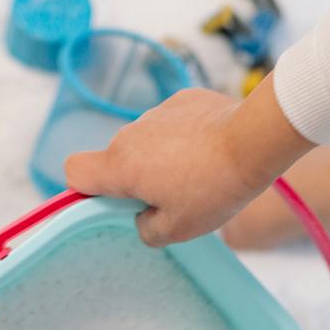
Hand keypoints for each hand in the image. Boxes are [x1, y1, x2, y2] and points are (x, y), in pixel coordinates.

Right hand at [64, 76, 313, 246]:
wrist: (255, 140)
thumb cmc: (214, 186)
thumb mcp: (178, 229)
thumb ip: (146, 230)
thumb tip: (142, 219)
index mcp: (121, 165)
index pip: (74, 171)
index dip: (85, 189)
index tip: (113, 202)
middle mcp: (131, 134)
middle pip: (116, 160)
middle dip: (135, 179)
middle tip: (172, 198)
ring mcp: (157, 113)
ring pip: (146, 142)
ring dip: (162, 158)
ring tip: (199, 174)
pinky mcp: (183, 100)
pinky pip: (172, 124)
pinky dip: (184, 137)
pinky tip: (211, 150)